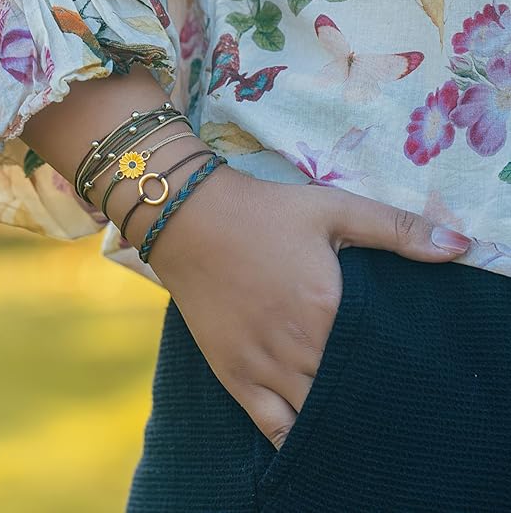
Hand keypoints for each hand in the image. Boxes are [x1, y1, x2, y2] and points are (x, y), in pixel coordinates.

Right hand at [147, 165, 470, 449]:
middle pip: (350, 393)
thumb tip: (461, 246)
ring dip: (339, 420)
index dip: (396, 367)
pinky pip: (272, 429)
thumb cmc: (264, 212)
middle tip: (382, 390)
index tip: (404, 364)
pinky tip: (314, 439)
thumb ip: (397, 229)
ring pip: (316, 418)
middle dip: (369, 394)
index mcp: (329, 309)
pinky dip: (296, 441)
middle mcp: (299, 348)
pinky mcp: (234, 376)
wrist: (189, 219)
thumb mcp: (332, 208)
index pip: (379, 359)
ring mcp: (264, 367)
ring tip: (354, 414)